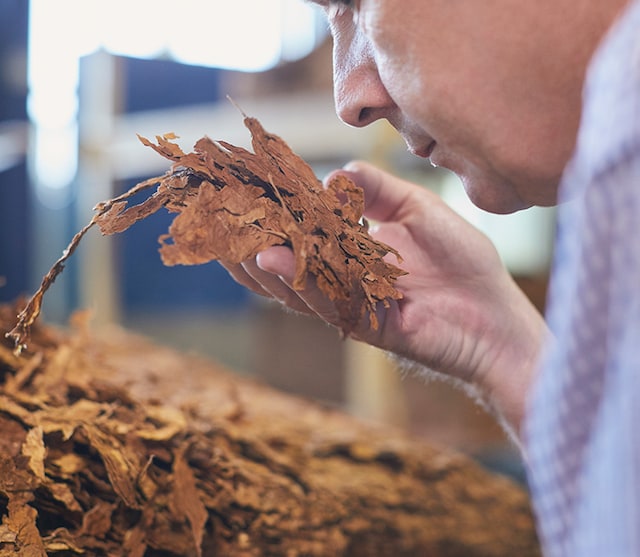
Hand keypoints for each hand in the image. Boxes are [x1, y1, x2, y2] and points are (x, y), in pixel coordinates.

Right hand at [223, 161, 546, 433]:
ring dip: (260, 264)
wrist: (496, 315)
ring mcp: (351, 305)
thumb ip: (382, 192)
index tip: (243, 187)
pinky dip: (298, 282)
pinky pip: (325, 303)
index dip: (274, 212)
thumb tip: (339, 172)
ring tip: (228, 239)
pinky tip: (271, 261)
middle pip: (286, 263)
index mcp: (354, 251)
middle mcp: (345, 278)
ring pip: (294, 286)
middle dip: (249, 242)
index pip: (304, 230)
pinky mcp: (365, 327)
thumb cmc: (464, 262)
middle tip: (214, 218)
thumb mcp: (420, 210)